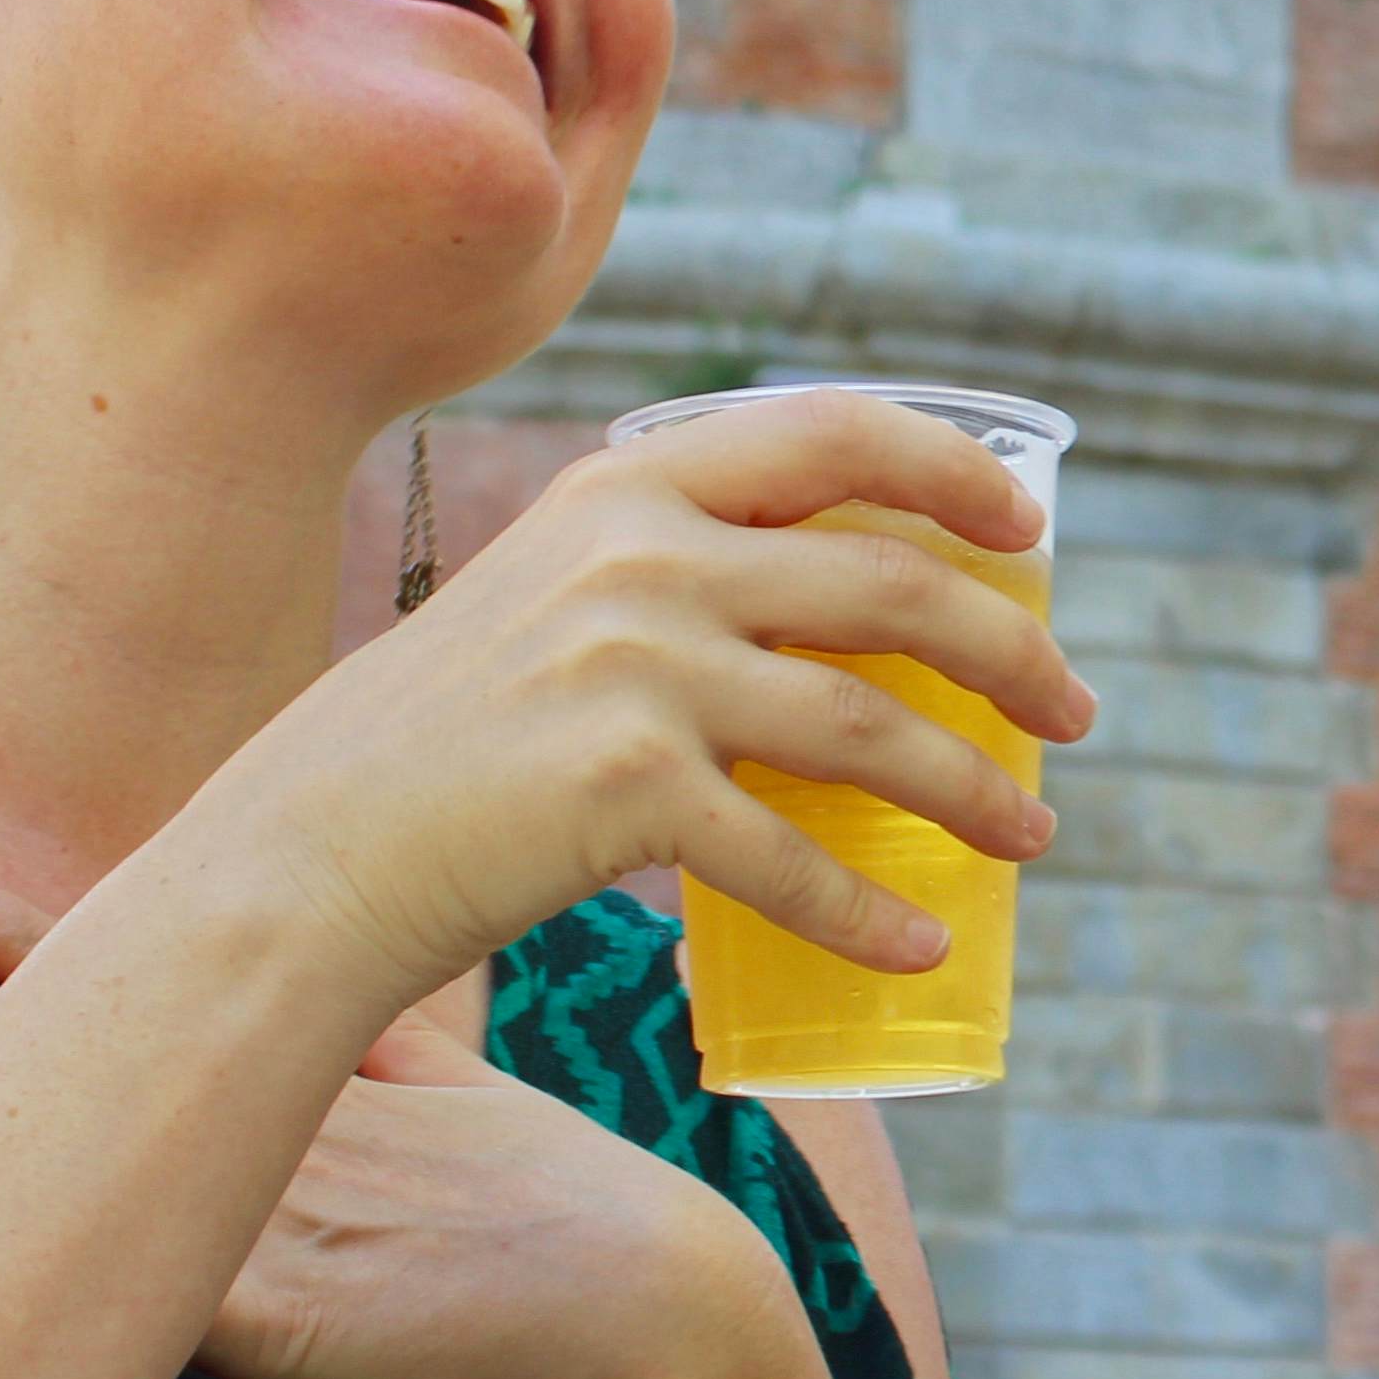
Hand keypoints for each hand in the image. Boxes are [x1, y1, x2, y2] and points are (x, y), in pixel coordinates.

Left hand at [0, 876, 788, 1378]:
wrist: (657, 1327)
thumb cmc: (589, 1233)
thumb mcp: (492, 1112)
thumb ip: (414, 1063)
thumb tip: (357, 1018)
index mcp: (331, 1080)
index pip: (161, 986)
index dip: (42, 942)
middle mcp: (285, 1132)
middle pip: (98, 1045)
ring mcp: (270, 1218)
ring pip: (91, 1146)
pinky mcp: (273, 1316)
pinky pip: (121, 1277)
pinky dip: (25, 1246)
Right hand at [199, 390, 1099, 1025]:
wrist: (304, 852)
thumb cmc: (440, 742)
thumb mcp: (549, 599)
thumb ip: (675, 575)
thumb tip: (851, 612)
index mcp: (628, 491)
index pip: (834, 433)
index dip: (955, 469)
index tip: (1032, 528)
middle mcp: (639, 559)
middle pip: (893, 587)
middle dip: (1013, 654)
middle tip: (1075, 715)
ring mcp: (632, 670)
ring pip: (870, 727)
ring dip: (976, 787)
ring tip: (1033, 835)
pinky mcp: (621, 790)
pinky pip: (791, 857)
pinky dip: (870, 910)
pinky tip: (922, 944)